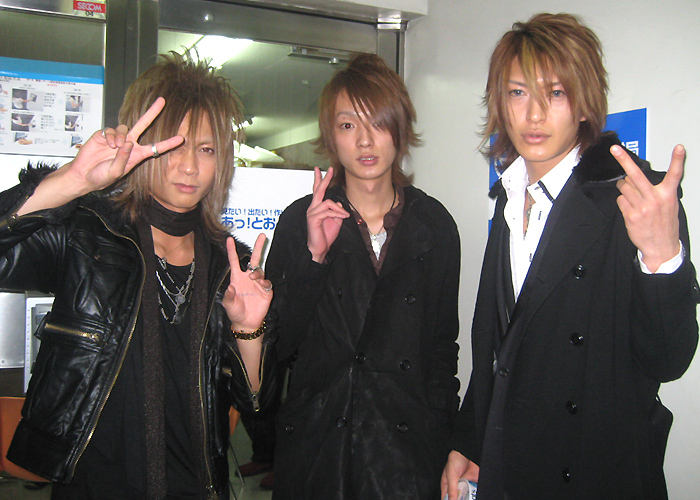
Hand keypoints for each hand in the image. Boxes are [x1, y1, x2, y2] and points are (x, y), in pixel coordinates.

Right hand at [63, 97, 183, 195]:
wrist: (83, 175)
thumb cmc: (101, 177)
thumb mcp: (115, 172)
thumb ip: (123, 158)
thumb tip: (128, 142)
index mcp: (137, 155)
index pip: (156, 148)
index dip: (168, 143)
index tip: (181, 139)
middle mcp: (129, 144)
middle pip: (143, 125)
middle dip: (152, 112)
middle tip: (162, 101)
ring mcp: (117, 138)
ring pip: (125, 128)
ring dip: (121, 136)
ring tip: (115, 147)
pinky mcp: (104, 135)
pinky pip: (111, 130)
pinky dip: (111, 136)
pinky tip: (107, 144)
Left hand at [222, 234, 272, 331]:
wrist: (247, 323)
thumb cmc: (235, 312)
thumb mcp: (228, 305)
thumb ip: (228, 297)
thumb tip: (230, 288)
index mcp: (237, 278)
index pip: (234, 261)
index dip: (231, 250)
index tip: (229, 239)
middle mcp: (248, 278)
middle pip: (254, 259)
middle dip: (258, 247)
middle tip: (262, 235)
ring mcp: (258, 284)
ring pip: (260, 270)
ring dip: (257, 272)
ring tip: (253, 278)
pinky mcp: (266, 291)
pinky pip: (267, 282)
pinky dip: (265, 282)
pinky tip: (261, 285)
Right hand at [306, 167, 348, 261]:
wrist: (319, 248)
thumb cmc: (326, 235)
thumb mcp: (336, 220)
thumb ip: (337, 211)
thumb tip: (339, 204)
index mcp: (317, 207)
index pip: (317, 190)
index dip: (319, 179)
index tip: (320, 169)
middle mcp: (313, 208)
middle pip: (318, 190)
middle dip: (325, 179)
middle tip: (330, 169)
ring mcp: (312, 212)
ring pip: (328, 202)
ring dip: (339, 209)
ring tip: (345, 216)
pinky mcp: (314, 218)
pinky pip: (328, 211)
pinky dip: (337, 214)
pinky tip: (342, 217)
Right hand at [440, 451, 478, 499]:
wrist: (467, 452)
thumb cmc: (455, 460)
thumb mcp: (451, 476)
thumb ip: (451, 489)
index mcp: (448, 485)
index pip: (446, 498)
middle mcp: (456, 486)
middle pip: (458, 498)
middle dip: (461, 499)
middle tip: (464, 499)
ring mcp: (465, 485)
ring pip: (467, 496)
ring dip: (469, 497)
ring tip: (470, 497)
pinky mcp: (472, 483)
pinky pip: (474, 491)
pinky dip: (475, 493)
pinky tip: (475, 494)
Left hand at [613, 144, 683, 272]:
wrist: (661, 246)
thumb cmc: (664, 224)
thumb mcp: (668, 205)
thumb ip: (655, 191)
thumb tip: (635, 179)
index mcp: (667, 194)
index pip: (675, 174)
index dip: (678, 160)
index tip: (679, 147)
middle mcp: (655, 199)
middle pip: (636, 175)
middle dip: (624, 160)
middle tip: (615, 149)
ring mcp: (642, 207)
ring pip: (624, 187)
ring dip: (624, 189)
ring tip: (633, 197)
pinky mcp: (631, 215)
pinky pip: (620, 200)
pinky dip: (623, 202)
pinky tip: (630, 209)